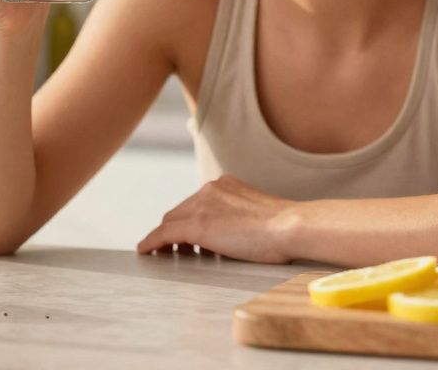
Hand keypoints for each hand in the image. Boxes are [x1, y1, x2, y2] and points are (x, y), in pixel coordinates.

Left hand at [136, 174, 299, 263]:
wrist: (291, 226)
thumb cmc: (286, 227)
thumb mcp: (259, 214)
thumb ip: (241, 216)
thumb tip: (235, 233)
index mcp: (226, 184)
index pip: (197, 203)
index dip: (188, 220)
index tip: (186, 235)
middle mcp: (210, 189)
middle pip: (180, 211)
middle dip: (175, 229)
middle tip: (176, 249)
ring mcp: (202, 206)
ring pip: (171, 222)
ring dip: (166, 238)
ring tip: (164, 254)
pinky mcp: (197, 225)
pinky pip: (164, 234)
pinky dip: (152, 242)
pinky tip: (146, 251)